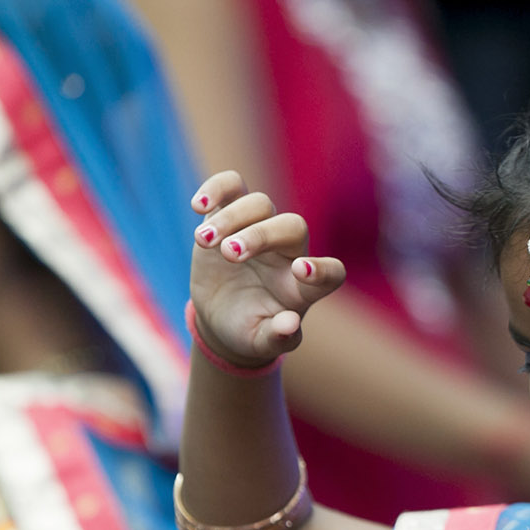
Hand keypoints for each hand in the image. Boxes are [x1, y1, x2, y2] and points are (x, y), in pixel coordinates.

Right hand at [189, 171, 345, 366]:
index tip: (301, 271)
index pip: (331, 273)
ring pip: (260, 203)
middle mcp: (289, 253)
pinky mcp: (231, 217)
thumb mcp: (261, 342)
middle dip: (261, 235)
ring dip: (232, 218)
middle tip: (231, 254)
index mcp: (304, 287)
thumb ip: (277, 338)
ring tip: (204, 242)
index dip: (322, 270)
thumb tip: (289, 325)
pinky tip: (198, 206)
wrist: (223, 317)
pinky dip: (216, 188)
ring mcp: (261, 229)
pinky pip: (231, 187)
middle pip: (292, 226)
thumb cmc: (250, 331)